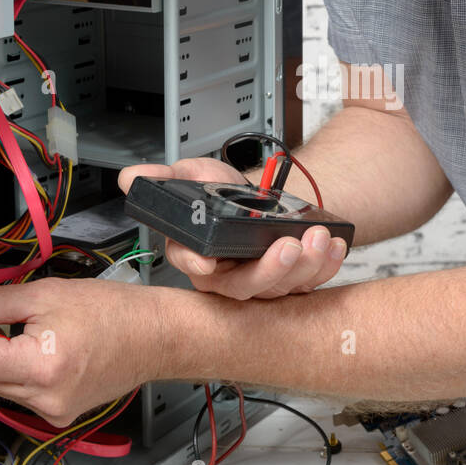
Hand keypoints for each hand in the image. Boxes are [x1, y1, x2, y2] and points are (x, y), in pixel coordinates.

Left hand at [0, 278, 159, 427]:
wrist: (154, 336)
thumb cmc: (114, 313)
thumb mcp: (47, 293)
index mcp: (42, 365)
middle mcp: (46, 397)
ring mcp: (54, 410)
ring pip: (1, 384)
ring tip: (9, 327)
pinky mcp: (61, 413)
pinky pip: (22, 392)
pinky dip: (16, 369)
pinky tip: (31, 347)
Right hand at [118, 158, 348, 299]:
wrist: (257, 199)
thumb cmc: (223, 194)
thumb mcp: (192, 176)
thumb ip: (165, 179)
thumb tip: (131, 177)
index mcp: (196, 254)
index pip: (191, 264)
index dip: (197, 264)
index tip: (208, 262)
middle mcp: (228, 275)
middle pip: (245, 287)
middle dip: (270, 270)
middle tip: (290, 247)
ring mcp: (261, 281)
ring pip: (281, 287)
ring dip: (306, 266)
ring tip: (319, 239)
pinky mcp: (290, 281)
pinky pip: (309, 282)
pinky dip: (326, 266)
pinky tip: (334, 246)